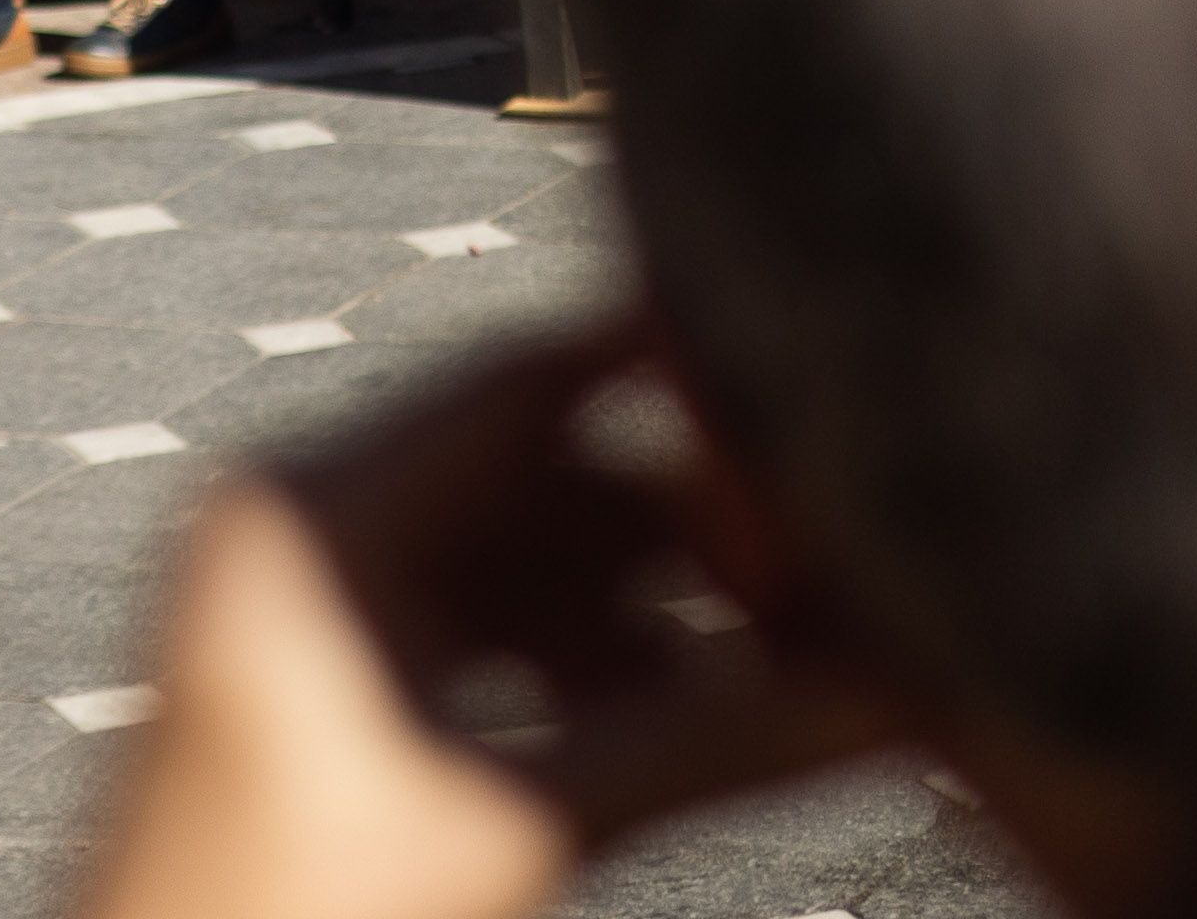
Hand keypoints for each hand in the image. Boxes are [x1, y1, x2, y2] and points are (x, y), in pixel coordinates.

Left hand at [68, 324, 891, 918]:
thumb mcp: (512, 823)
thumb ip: (704, 742)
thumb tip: (900, 686)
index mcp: (309, 512)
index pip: (523, 382)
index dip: (671, 373)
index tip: (808, 380)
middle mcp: (296, 529)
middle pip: (532, 475)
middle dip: (685, 527)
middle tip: (839, 562)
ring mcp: (302, 611)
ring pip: (518, 568)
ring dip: (649, 611)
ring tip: (795, 661)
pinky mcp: (325, 695)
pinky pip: (477, 641)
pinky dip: (582, 672)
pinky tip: (693, 720)